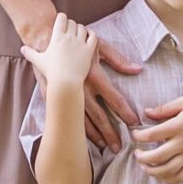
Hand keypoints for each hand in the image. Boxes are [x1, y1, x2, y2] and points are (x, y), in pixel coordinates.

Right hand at [19, 19, 139, 147]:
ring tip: (104, 147)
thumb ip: (118, 58)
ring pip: (81, 120)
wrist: (45, 36)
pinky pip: (65, 116)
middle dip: (109, 132)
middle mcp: (80, 88)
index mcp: (93, 75)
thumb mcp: (98, 44)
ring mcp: (65, 94)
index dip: (124, 111)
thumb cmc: (76, 40)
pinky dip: (75, 128)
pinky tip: (82, 138)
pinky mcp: (53, 97)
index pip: (113, 98)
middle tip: (119, 147)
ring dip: (93, 135)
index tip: (133, 122)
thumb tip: (137, 69)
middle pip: (98, 115)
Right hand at [34, 13, 97, 92]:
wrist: (65, 83)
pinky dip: (91, 34)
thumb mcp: (39, 61)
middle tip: (69, 29)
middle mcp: (69, 37)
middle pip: (72, 22)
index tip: (61, 20)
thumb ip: (30, 53)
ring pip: (82, 28)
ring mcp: (80, 43)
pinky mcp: (89, 50)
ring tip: (78, 33)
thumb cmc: (51, 72)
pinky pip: (93, 36)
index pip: (61, 19)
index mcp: (57, 37)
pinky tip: (89, 36)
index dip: (61, 18)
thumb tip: (22, 49)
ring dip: (80, 29)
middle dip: (70, 24)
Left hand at [130, 96, 182, 181]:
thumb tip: (146, 112)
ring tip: (145, 166)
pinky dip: (167, 179)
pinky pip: (179, 177)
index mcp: (178, 126)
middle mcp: (182, 143)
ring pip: (166, 170)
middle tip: (137, 154)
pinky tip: (159, 174)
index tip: (135, 135)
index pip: (152, 135)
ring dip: (151, 171)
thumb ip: (164, 108)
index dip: (139, 137)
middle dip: (142, 157)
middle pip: (156, 156)